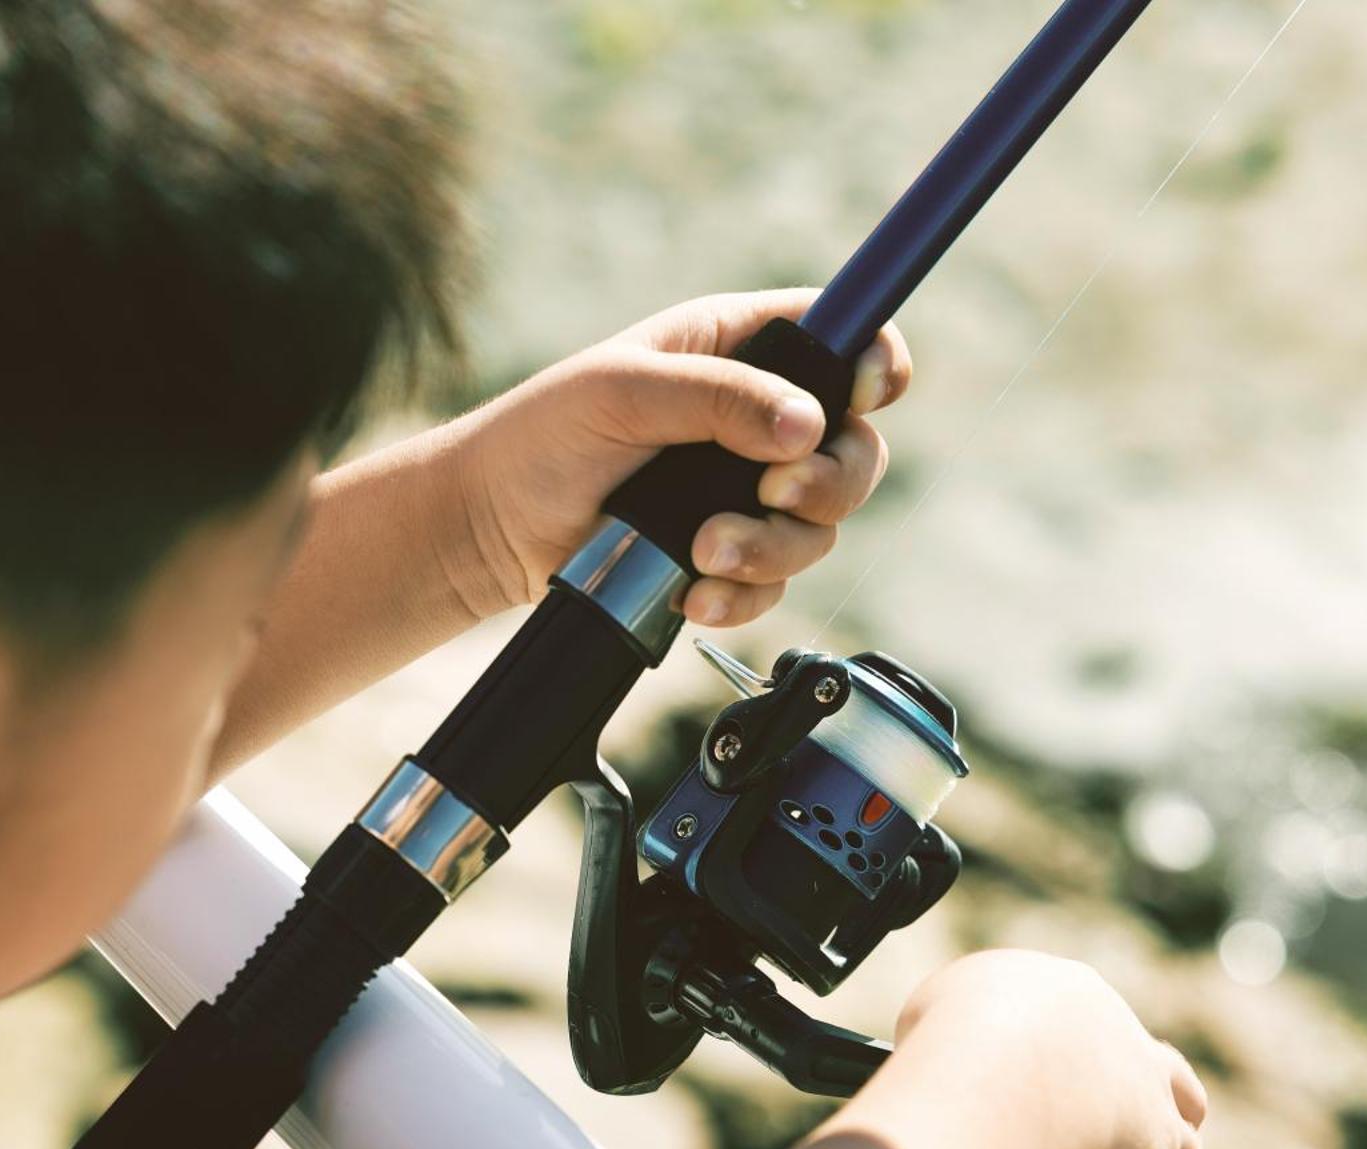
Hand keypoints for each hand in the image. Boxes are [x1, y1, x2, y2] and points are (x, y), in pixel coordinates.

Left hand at [448, 289, 910, 625]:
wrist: (492, 529)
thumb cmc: (543, 437)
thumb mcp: (624, 391)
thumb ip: (717, 398)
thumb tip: (805, 425)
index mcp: (737, 350)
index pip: (841, 337)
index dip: (874, 359)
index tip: (868, 392)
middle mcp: (755, 418)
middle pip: (854, 447)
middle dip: (828, 481)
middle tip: (775, 494)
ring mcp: (745, 492)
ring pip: (819, 527)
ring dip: (772, 547)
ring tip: (701, 550)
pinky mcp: (726, 555)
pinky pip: (775, 583)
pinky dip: (743, 593)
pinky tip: (694, 591)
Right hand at [897, 951, 1207, 1148]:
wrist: (1000, 1072)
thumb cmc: (959, 1031)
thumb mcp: (950, 1002)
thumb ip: (964, 1025)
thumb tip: (952, 1059)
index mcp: (1086, 1009)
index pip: (1097, 1041)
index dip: (1063, 1084)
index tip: (1016, 1117)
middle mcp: (1136, 1065)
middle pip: (1171, 1097)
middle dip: (1133, 1133)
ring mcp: (1155, 1134)